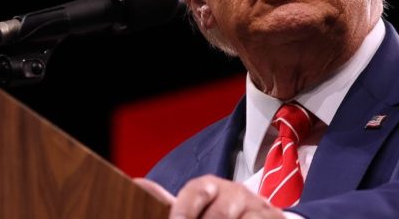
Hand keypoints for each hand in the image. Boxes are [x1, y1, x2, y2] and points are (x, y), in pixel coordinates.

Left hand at [134, 175, 286, 218]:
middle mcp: (235, 193)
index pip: (196, 192)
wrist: (260, 216)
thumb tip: (139, 183)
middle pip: (220, 214)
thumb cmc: (219, 214)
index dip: (184, 211)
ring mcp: (257, 208)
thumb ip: (167, 201)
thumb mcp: (194, 206)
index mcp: (210, 187)